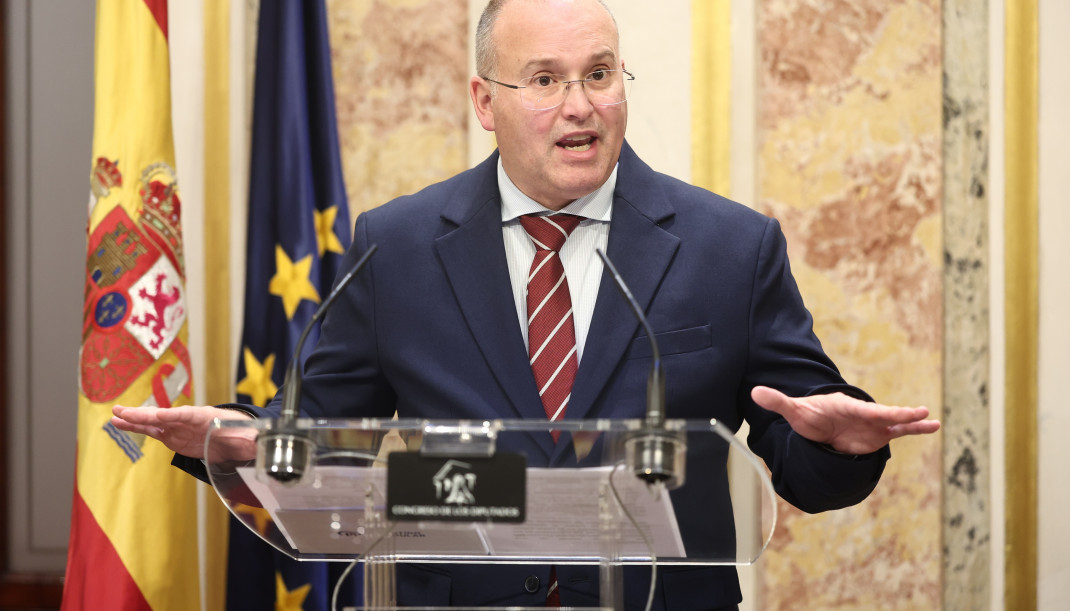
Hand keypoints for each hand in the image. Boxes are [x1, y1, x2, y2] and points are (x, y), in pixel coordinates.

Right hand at [111, 405, 256, 462]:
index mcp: (206, 417)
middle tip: (122, 411)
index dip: (171, 416)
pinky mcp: (174, 437)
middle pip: (164, 416)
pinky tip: (121, 425)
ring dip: (134, 420)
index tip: (157, 416)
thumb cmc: (246, 433)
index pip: (185, 415)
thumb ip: (253, 439)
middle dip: (144, 414)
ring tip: (114, 416)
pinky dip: (138, 428)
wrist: (241, 437)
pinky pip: (153, 432)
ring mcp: (179, 427)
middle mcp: (189, 420)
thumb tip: (262, 442)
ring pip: (153, 423)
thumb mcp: (252, 437)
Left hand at [751, 386, 940, 455]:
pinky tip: (933, 426)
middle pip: (882, 414)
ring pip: (895, 421)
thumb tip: (754, 392)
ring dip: (911, 421)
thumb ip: (778, 401)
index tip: (889, 413)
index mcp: (845, 406)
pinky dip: (915, 428)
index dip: (874, 413)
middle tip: (919, 412)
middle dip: (899, 414)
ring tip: (932, 421)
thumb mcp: (793, 410)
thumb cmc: (809, 416)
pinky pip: (899, 431)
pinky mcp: (878, 433)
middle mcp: (863, 413)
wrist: (819, 424)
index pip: (861, 410)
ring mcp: (873, 423)